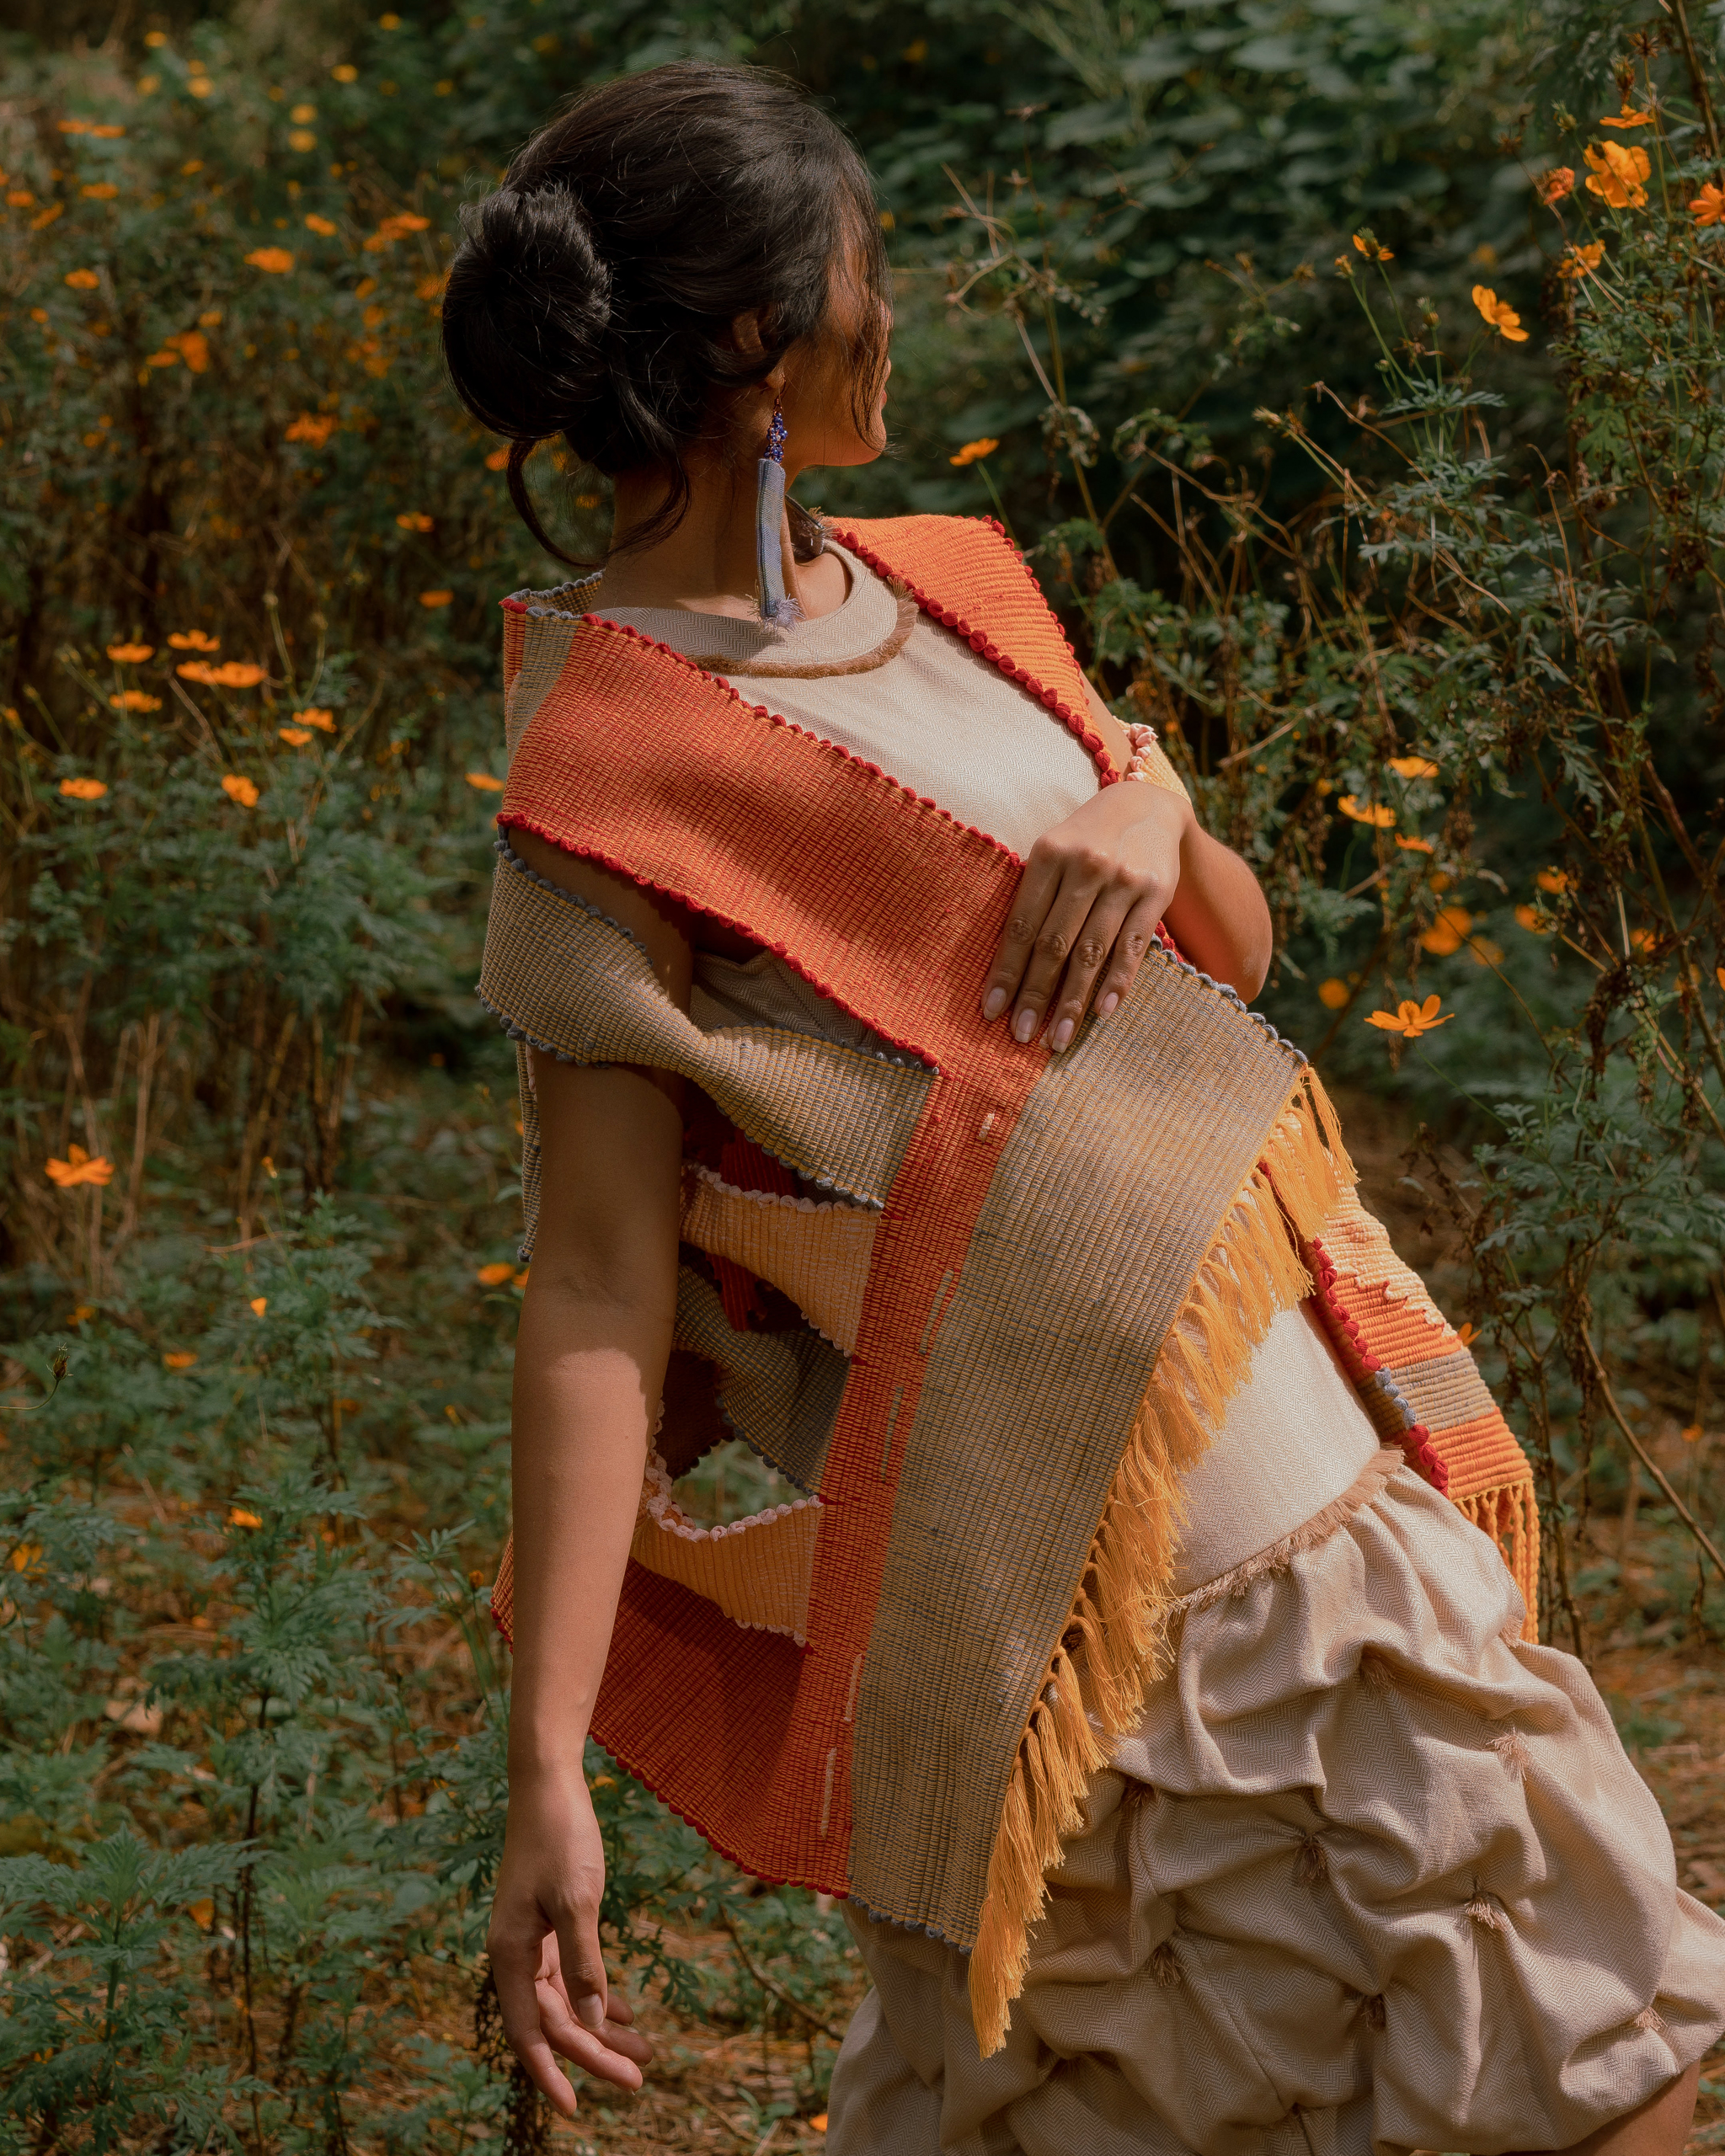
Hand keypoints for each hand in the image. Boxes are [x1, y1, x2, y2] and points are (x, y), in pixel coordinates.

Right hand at [488, 1767, 654, 2116]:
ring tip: (644, 2053)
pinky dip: (598, 1995)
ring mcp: (532, 1938)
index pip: (530, 2032)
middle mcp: (516, 1953)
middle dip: (594, 2054)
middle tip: (640, 2078)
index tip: (577, 2109)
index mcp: (511, 1953)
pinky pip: (572, 1974)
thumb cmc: (560, 1836)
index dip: (551, 2073)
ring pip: (567, 2001)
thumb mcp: (578, 1900)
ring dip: (601, 2029)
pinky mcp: (550, 1921)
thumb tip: (592, 2025)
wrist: (548, 1783)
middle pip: (555, 2021)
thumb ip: (585, 1964)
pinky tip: (625, 2014)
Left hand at [981, 781, 1193, 1050]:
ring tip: (1058, 1037)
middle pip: (1054, 944)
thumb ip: (1034, 896)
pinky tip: (1101, 1012)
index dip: (1006, 972)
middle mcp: (1085, 866)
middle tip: (1021, 1036)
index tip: (992, 1011)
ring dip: (1073, 1001)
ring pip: (1092, 952)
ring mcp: (1123, 880)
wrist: (1147, 804)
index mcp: (1048, 854)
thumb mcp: (1053, 851)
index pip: (1021, 926)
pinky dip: (1117, 983)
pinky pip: (1132, 947)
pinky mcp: (1156, 892)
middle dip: (1035, 995)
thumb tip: (1006, 966)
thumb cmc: (1085, 839)